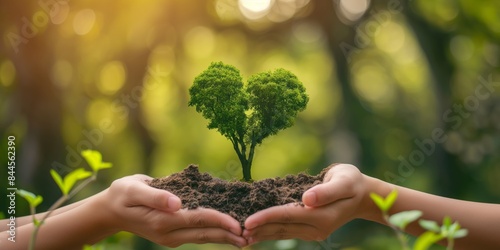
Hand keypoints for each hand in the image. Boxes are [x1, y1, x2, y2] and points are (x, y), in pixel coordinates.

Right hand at [96, 174, 246, 247]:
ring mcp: (171, 237)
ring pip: (203, 238)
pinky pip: (197, 234)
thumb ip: (156, 195)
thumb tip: (177, 202)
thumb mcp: (134, 190)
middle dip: (229, 235)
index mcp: (162, 221)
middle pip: (206, 235)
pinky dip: (214, 233)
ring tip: (246, 238)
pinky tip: (227, 231)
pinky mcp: (173, 234)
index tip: (239, 224)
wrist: (110, 210)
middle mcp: (169, 233)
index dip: (220, 222)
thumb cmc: (122, 195)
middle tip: (253, 237)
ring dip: (225, 238)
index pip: (198, 221)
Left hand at [243, 164, 371, 244]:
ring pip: (282, 233)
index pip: (288, 216)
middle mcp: (317, 228)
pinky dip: (271, 230)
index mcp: (322, 216)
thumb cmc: (352, 182)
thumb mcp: (344, 181)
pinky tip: (258, 231)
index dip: (267, 218)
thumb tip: (307, 199)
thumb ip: (326, 191)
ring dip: (262, 234)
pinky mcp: (310, 229)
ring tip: (242, 237)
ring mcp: (314, 231)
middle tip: (236, 233)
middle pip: (281, 228)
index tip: (248, 221)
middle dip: (259, 230)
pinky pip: (287, 230)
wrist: (362, 194)